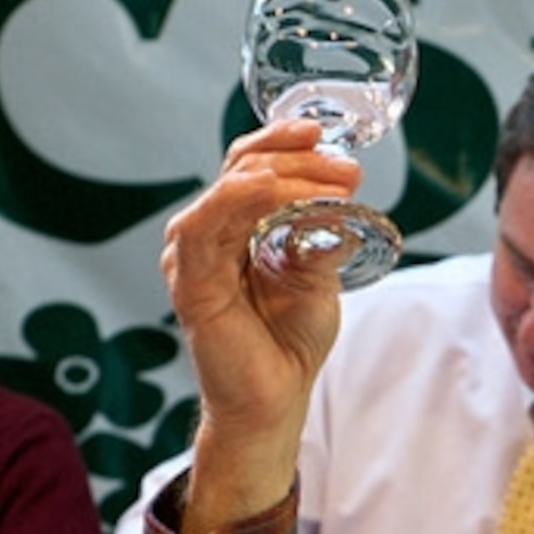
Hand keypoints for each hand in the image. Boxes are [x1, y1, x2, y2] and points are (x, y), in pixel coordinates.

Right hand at [160, 120, 359, 533]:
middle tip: (342, 167)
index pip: (250, 165)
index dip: (283, 142)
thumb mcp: (317, 278)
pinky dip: (235, 202)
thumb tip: (344, 202)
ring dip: (277, 178)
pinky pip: (204, 228)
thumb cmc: (290, 341)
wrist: (275, 400)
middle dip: (294, 157)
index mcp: (235, 225)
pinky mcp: (190, 282)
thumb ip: (321, 239)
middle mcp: (208, 234)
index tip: (324, 133)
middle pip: (240, 169)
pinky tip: (269, 189)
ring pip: (227, 193)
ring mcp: (193, 256)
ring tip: (325, 181)